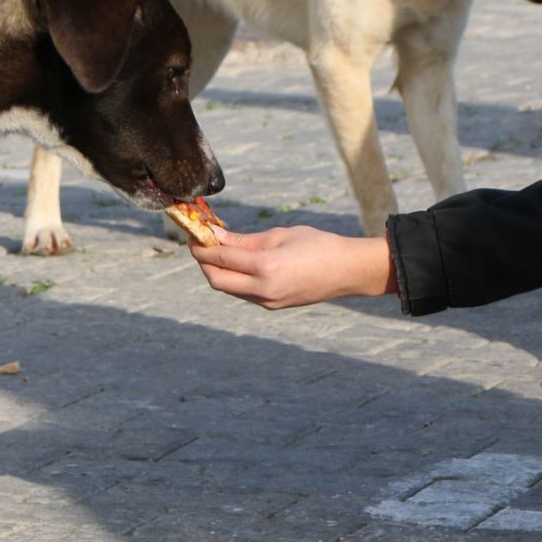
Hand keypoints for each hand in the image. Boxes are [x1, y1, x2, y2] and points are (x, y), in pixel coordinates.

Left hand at [191, 225, 395, 308]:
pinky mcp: (273, 306)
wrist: (347, 271)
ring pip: (229, 289)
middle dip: (205, 263)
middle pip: (217, 280)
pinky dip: (235, 280)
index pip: (221, 259)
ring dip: (219, 272)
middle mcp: (264, 289)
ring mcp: (268, 302)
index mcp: (266, 267)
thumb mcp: (281, 235)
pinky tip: (239, 265)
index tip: (194, 234)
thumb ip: (246, 240)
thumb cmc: (318, 245)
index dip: (202, 247)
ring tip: (221, 251)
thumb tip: (217, 237)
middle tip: (203, 244)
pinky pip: (244, 294)